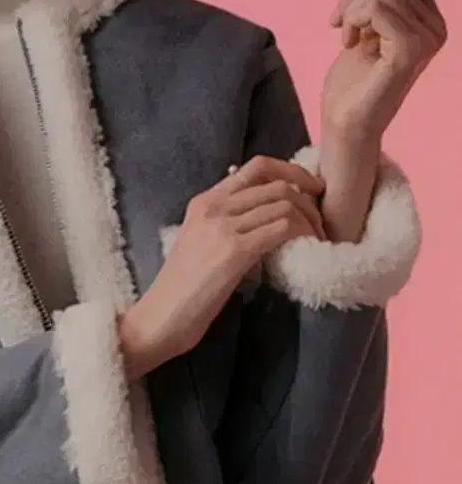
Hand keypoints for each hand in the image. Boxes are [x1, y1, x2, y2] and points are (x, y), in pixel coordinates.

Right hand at [118, 156, 325, 378]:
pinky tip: (309, 249)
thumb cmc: (182, 289)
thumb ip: (224, 224)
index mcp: (203, 201)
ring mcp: (222, 227)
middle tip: (323, 221)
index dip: (291, 171)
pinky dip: (303, 234)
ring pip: (284, 202)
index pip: (256, 167)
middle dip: (309, 197)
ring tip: (319, 240)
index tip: (311, 190)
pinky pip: (282, 228)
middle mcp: (213, 206)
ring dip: (311, 220)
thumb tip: (262, 217)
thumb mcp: (199, 242)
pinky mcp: (234, 251)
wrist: (161, 316)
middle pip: (275, 181)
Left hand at [323, 0, 447, 141]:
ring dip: (349, 9)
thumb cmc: (353, 78)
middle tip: (340, 24)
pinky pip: (376, 8)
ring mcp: (426, 39)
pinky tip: (348, 42)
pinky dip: (352, 19)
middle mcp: (435, 27)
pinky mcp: (410, 50)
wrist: (347, 121)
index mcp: (429, 18)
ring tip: (346, 35)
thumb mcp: (367, 26)